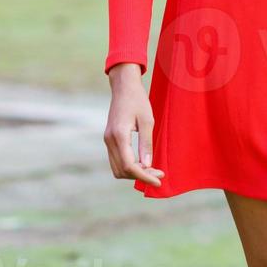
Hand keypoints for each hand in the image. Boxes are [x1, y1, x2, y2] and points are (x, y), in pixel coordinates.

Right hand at [104, 63, 165, 186]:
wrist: (123, 86)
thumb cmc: (138, 100)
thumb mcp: (147, 120)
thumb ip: (146, 144)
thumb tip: (148, 165)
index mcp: (119, 135)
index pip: (130, 165)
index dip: (144, 177)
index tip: (158, 180)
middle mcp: (110, 140)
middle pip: (122, 170)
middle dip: (141, 176)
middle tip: (159, 173)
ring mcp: (107, 140)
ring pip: (117, 168)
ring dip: (134, 173)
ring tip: (152, 168)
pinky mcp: (109, 139)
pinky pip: (117, 160)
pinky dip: (129, 166)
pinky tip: (143, 162)